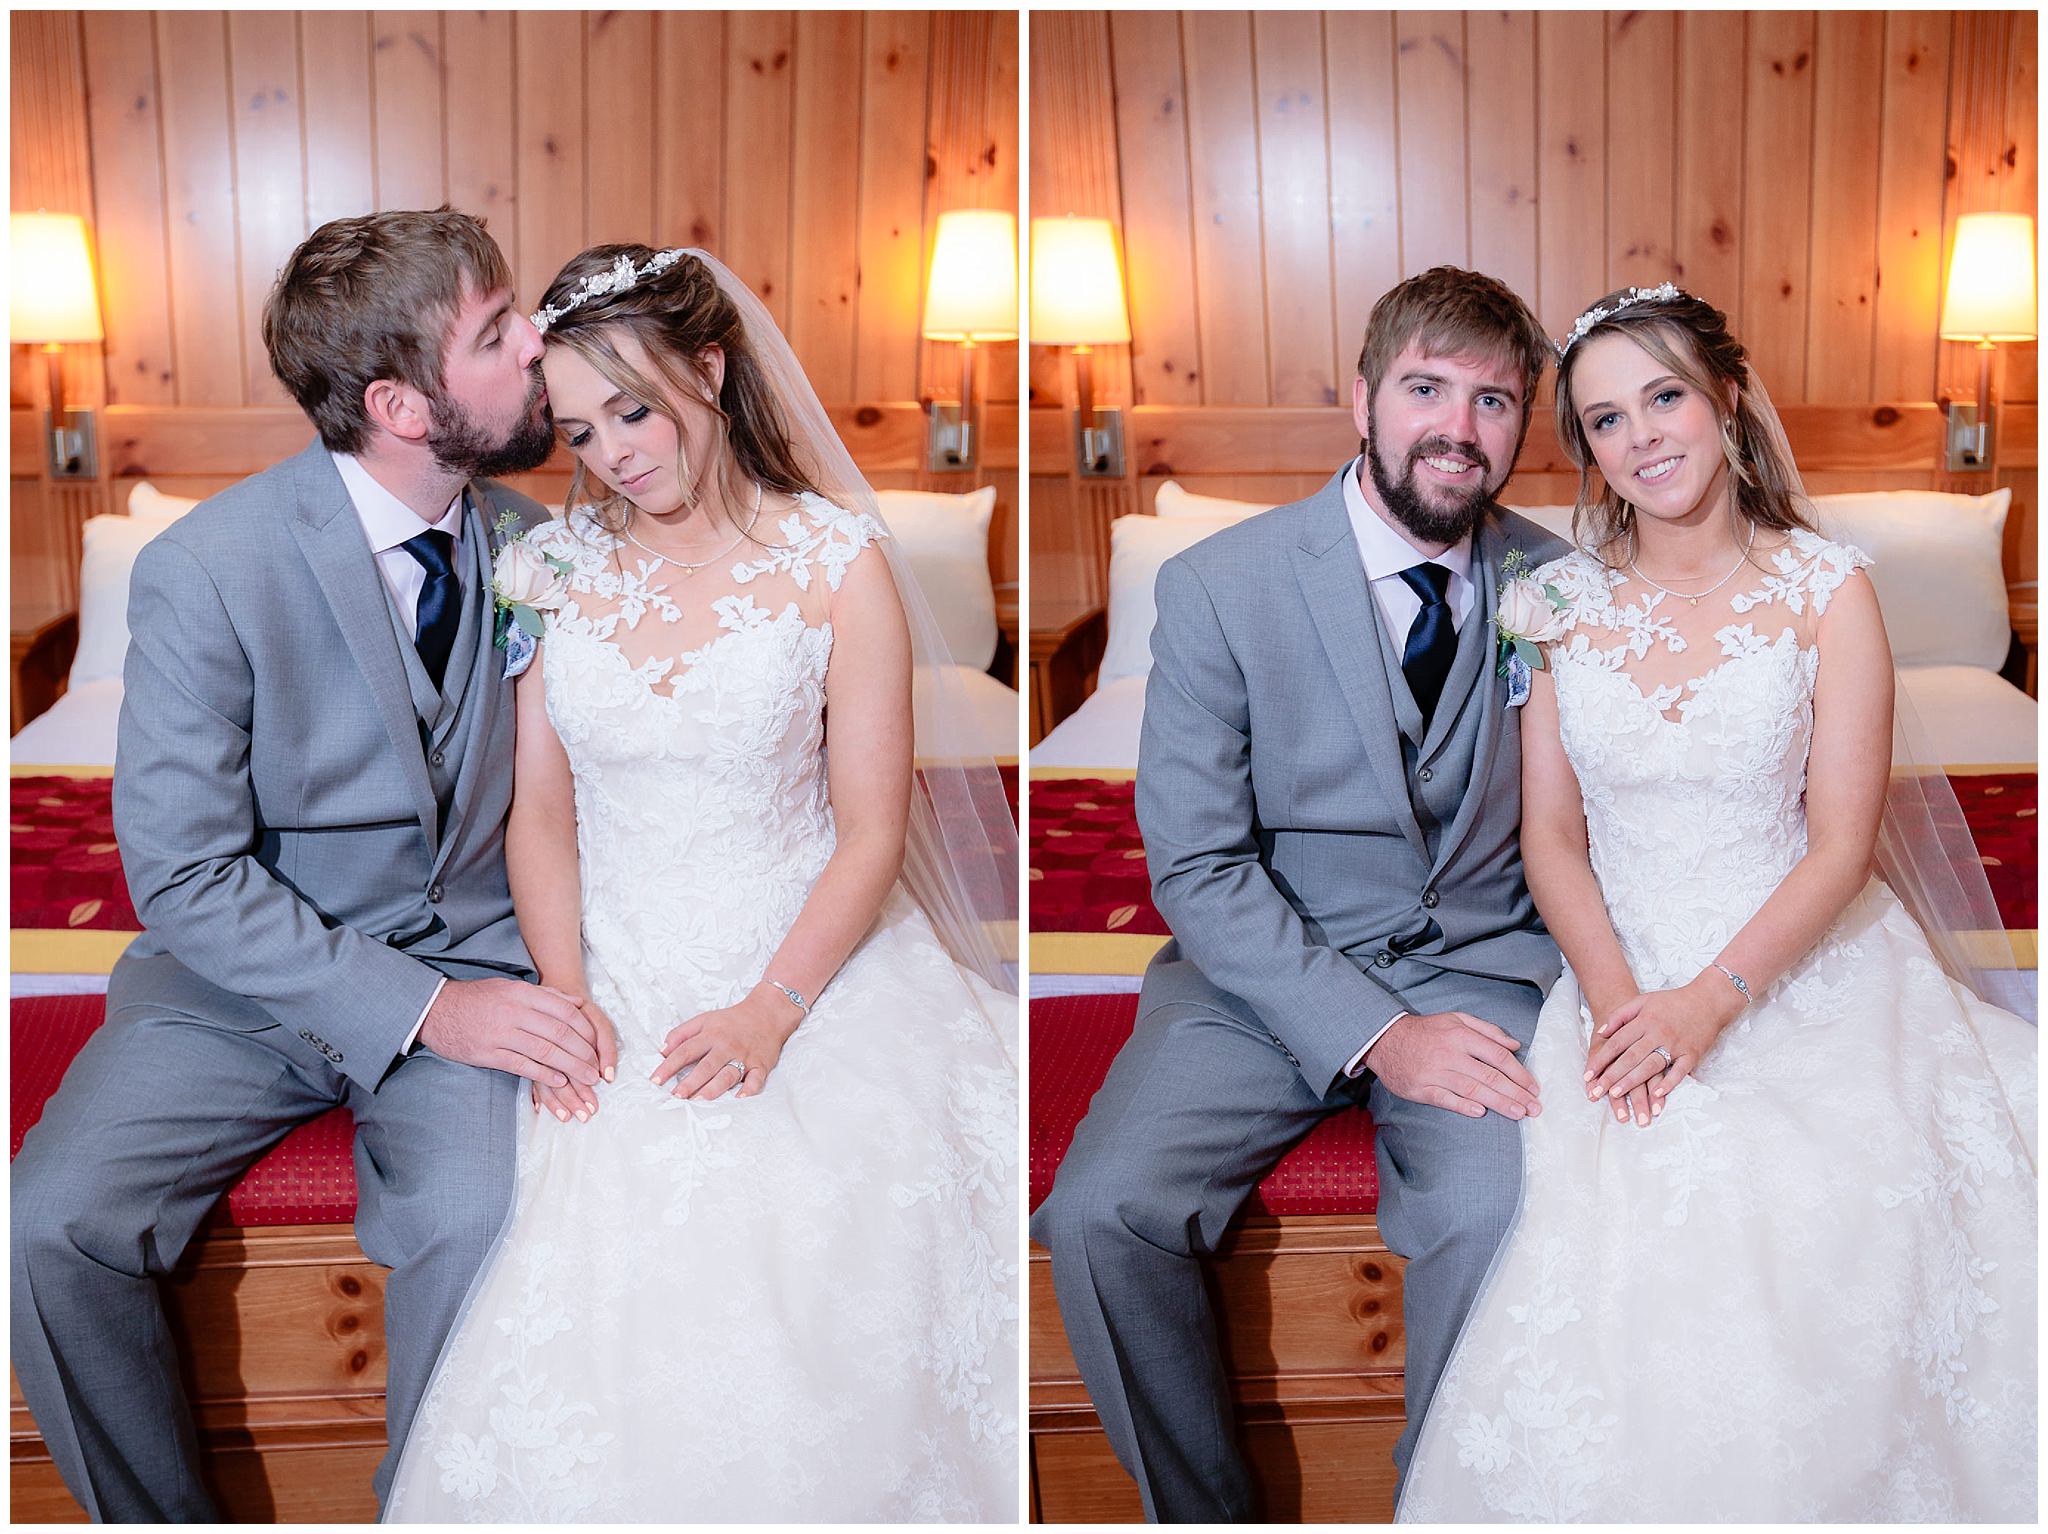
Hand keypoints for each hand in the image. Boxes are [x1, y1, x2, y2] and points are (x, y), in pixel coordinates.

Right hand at [419, 977, 601, 1090]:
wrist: (436, 1009)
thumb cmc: (478, 999)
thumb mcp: (510, 987)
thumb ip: (544, 996)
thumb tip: (577, 1003)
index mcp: (522, 993)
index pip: (565, 1012)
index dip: (585, 1031)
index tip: (597, 1046)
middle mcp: (513, 1011)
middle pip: (559, 1033)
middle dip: (583, 1053)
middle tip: (596, 1069)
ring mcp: (500, 1033)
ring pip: (544, 1051)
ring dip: (570, 1067)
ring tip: (586, 1079)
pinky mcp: (487, 1053)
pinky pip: (522, 1065)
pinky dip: (543, 1075)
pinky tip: (559, 1081)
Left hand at [651, 984, 804, 1100]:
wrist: (767, 1013)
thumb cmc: (732, 1020)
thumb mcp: (704, 1020)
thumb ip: (681, 1033)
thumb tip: (662, 1050)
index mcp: (710, 1035)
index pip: (685, 1051)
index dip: (669, 1065)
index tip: (655, 1080)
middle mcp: (726, 1046)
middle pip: (706, 1066)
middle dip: (690, 1081)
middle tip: (676, 1096)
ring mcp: (745, 1056)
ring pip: (728, 1074)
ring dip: (714, 1087)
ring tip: (700, 1099)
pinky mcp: (761, 1065)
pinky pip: (756, 1079)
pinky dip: (749, 1089)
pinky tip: (740, 1098)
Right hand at [1363, 1010, 1540, 1119]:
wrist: (1385, 1039)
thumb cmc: (1427, 1031)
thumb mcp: (1456, 1019)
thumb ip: (1487, 1030)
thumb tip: (1515, 1045)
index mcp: (1461, 1035)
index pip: (1497, 1056)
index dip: (1519, 1073)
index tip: (1534, 1088)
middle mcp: (1450, 1054)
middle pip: (1489, 1076)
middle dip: (1516, 1094)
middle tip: (1534, 1108)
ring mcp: (1435, 1072)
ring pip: (1472, 1089)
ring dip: (1498, 1103)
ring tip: (1518, 1113)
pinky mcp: (1420, 1088)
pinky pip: (1445, 1099)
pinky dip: (1463, 1106)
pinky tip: (1480, 1112)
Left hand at [1584, 976, 1743, 1117]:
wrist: (1708, 1000)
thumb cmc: (1673, 1002)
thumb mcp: (1643, 1001)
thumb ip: (1620, 1015)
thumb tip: (1601, 1033)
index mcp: (1645, 1021)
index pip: (1617, 1042)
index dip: (1602, 1059)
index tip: (1588, 1074)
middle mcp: (1658, 1033)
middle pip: (1630, 1057)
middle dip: (1612, 1075)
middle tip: (1597, 1091)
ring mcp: (1676, 1045)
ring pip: (1651, 1065)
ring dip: (1633, 1081)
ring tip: (1616, 1094)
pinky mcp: (1692, 1054)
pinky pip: (1680, 1071)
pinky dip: (1668, 1083)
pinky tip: (1656, 1095)